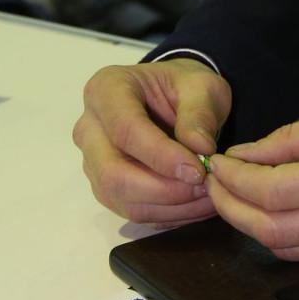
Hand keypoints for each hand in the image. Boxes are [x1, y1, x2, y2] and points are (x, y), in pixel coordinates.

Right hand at [73, 57, 230, 224]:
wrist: (174, 98)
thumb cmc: (184, 86)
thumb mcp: (201, 86)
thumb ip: (199, 113)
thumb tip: (200, 149)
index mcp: (106, 90)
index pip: (126, 129)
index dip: (161, 155)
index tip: (198, 170)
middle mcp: (90, 128)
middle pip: (113, 173)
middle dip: (163, 189)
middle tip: (205, 186)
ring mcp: (93, 161)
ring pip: (121, 199)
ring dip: (169, 206)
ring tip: (209, 196)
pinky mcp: (105, 186)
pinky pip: (131, 210)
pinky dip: (167, 213)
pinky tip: (196, 204)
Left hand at [206, 97, 298, 271]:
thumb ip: (291, 139)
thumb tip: (243, 157)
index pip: (275, 192)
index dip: (236, 182)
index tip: (219, 165)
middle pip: (272, 231)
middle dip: (232, 209)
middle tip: (216, 186)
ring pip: (287, 250)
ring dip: (253, 225)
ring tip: (239, 196)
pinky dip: (286, 236)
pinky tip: (278, 212)